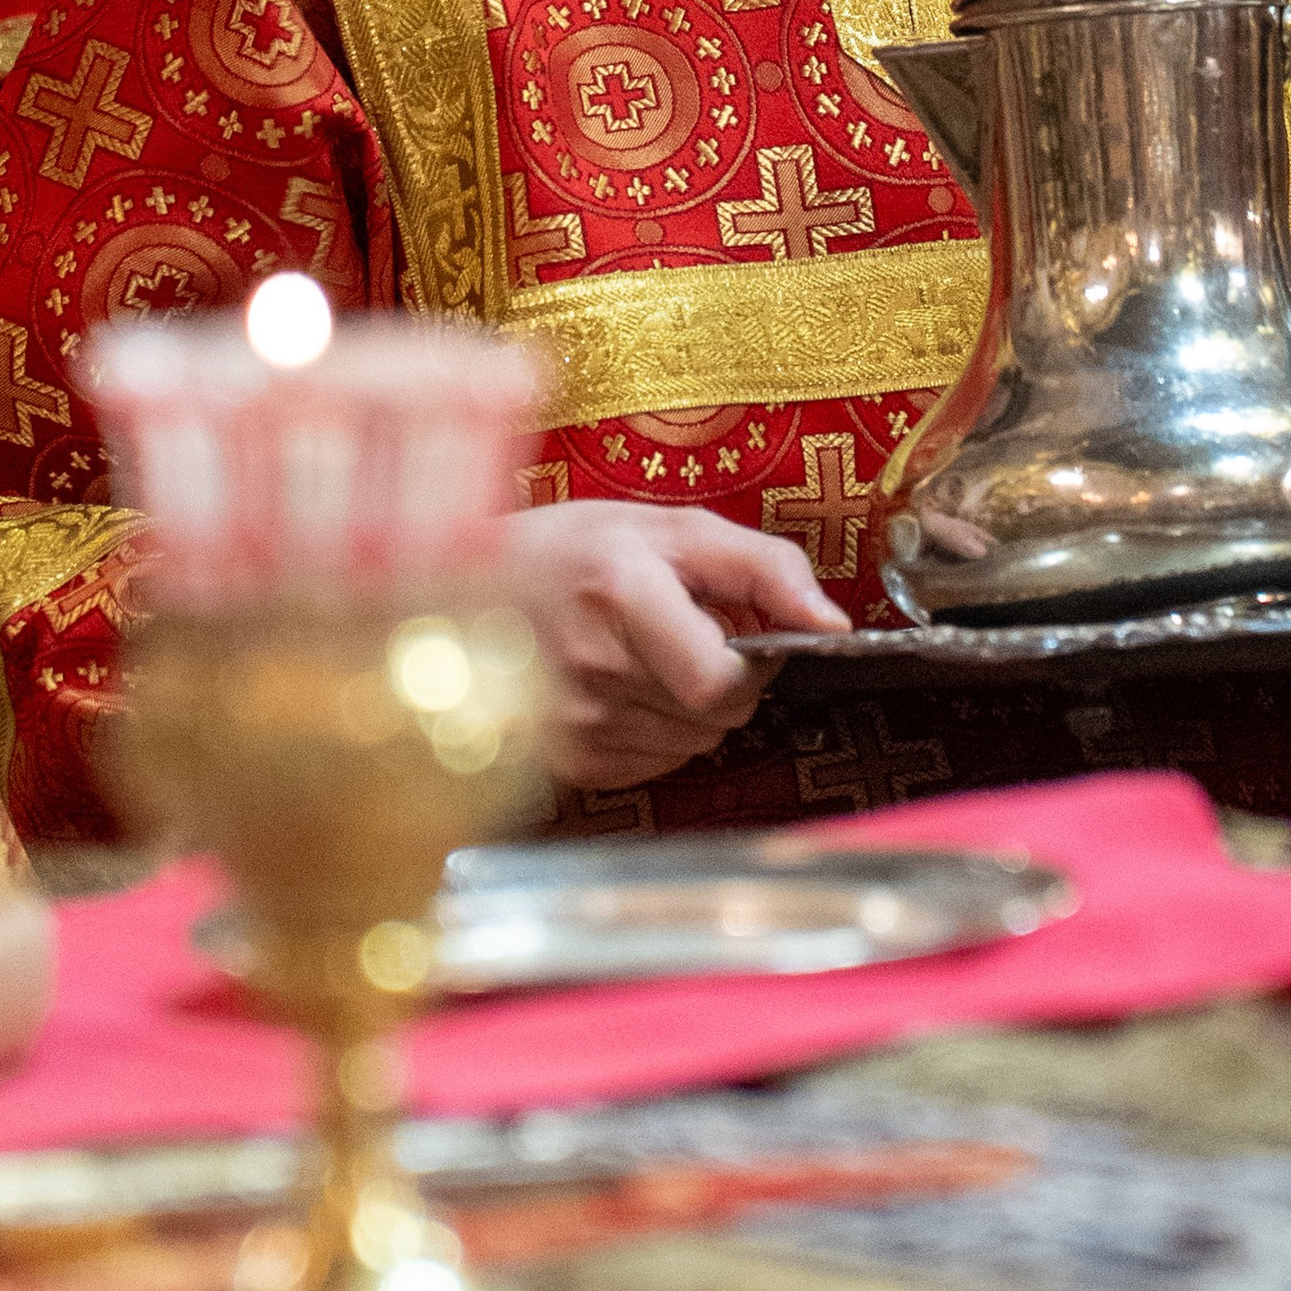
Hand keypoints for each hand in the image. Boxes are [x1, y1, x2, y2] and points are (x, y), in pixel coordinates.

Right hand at [499, 501, 846, 789]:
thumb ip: (766, 568)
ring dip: (687, 707)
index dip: (749, 663)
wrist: (457, 591)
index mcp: (620, 593)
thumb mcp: (672, 527)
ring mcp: (572, 724)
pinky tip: (617, 687)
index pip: (723, 681)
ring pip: (690, 744)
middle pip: (716, 716)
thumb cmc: (571, 551)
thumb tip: (833, 624)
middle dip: (721, 677)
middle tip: (680, 633)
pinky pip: (652, 763)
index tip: (733, 630)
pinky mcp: (564, 763)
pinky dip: (652, 730)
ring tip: (640, 656)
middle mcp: (591, 668)